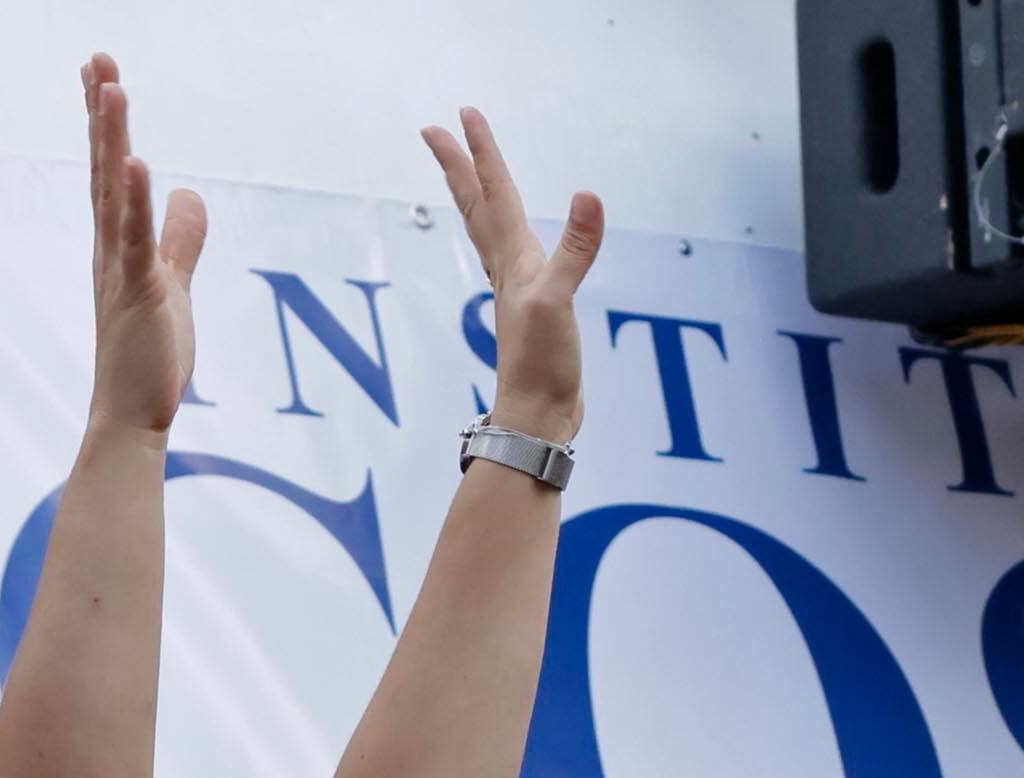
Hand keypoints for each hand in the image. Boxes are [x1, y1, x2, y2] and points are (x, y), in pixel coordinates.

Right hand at [81, 57, 207, 438]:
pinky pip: (134, 240)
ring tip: (110, 86)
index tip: (101, 75)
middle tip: (96, 58)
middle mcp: (109, 248)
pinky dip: (134, 200)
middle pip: (103, 167)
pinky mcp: (137, 294)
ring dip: (112, 138)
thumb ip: (181, 239)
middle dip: (102, 112)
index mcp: (117, 244)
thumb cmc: (149, 354)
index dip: (105, 122)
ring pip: (113, 192)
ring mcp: (119, 269)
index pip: (108, 171)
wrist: (132, 413)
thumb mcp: (173, 284)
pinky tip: (134, 161)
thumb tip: (191, 194)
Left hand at [422, 106, 600, 449]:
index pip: (495, 192)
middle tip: (436, 131)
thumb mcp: (559, 301)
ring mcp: (517, 290)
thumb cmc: (541, 364)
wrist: (537, 417)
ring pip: (487, 231)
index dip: (482, 152)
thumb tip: (588, 197)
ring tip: (463, 177)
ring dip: (473, 199)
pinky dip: (506, 239)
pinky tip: (512, 245)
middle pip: (476, 206)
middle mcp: (509, 268)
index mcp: (513, 259)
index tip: (464, 114)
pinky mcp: (532, 311)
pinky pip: (510, 260)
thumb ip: (575, 250)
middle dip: (459, 167)